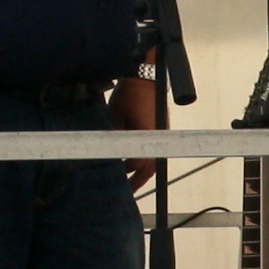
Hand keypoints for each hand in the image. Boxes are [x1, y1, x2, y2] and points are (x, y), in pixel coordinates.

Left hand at [113, 72, 160, 189]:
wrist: (144, 76)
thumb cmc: (128, 95)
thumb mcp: (115, 117)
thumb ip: (115, 138)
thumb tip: (107, 155)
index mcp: (147, 135)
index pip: (139, 163)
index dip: (127, 173)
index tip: (117, 183)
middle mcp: (157, 136)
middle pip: (150, 167)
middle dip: (137, 180)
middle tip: (127, 191)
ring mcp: (160, 132)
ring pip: (152, 159)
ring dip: (139, 168)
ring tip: (126, 177)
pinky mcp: (159, 128)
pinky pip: (152, 148)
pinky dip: (141, 156)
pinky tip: (129, 159)